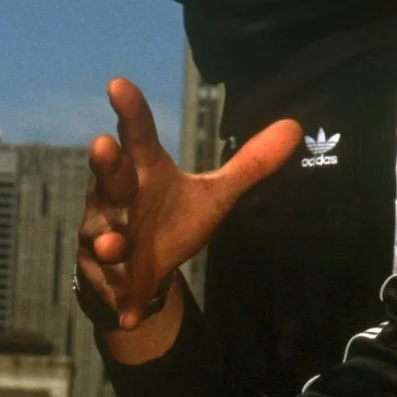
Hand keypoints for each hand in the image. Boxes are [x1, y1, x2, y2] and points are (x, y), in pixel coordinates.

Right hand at [78, 78, 300, 354]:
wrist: (137, 273)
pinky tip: (131, 312)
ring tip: (117, 246)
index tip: (118, 84)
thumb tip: (295, 126)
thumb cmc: (170, 218)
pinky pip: (111, 286)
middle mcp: (118, 197)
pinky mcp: (104, 276)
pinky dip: (120, 299)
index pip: (136, 133)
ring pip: (102, 234)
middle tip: (102, 143)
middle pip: (109, 175)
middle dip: (105, 163)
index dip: (129, 109)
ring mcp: (106, 235)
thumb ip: (250, 164)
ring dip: (108, 241)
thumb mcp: (214, 194)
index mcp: (143, 170)